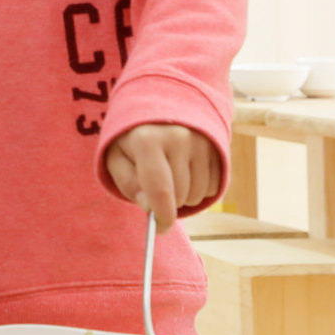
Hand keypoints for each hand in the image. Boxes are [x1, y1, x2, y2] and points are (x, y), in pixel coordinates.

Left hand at [104, 123, 221, 231]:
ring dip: (184, 196)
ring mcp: (202, 140)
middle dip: (167, 202)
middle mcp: (178, 137)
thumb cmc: (132, 139)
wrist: (159, 106)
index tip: (159, 228)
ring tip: (171, 176)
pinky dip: (199, 188)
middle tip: (156, 189)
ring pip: (198, 194)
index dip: (162, 216)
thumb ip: (128, 184)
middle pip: (180, 195)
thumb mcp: (116, 157)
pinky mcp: (218, 146)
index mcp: (147, 140)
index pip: (159, 189)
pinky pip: (214, 187)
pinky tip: (187, 171)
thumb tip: (150, 207)